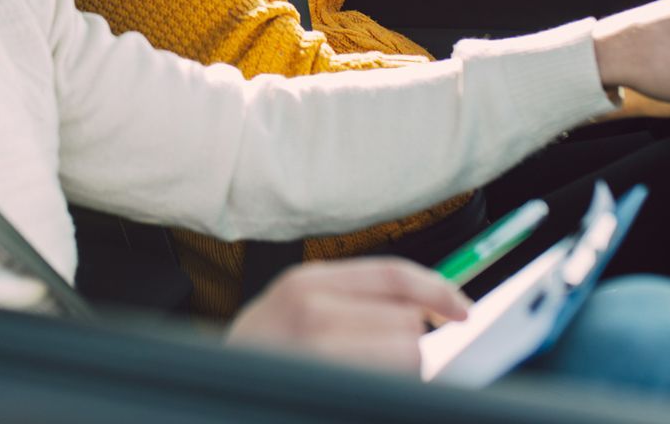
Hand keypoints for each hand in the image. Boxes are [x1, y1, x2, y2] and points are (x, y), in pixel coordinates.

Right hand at [226, 258, 468, 374]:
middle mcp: (310, 309)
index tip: (462, 309)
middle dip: (405, 348)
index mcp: (305, 283)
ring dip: (396, 377)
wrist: (207, 395)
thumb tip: (419, 309)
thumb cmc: (255, 363)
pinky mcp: (327, 384)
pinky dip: (386, 394)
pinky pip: (389, 387)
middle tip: (372, 367)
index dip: (436, 290)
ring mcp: (315, 351)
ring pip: (404, 356)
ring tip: (356, 384)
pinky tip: (351, 395)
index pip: (393, 274)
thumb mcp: (292, 314)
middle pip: (406, 321)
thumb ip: (346, 302)